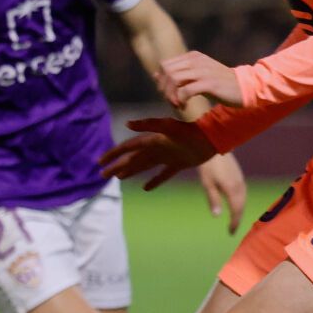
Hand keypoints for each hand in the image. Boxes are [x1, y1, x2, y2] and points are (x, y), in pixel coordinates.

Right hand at [98, 118, 215, 191]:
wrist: (212, 137)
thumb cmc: (190, 131)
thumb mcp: (168, 126)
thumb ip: (148, 124)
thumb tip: (127, 124)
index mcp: (152, 140)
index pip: (128, 148)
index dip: (113, 154)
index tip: (100, 162)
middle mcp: (157, 148)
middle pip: (133, 159)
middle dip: (117, 166)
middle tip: (103, 174)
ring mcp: (167, 156)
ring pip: (144, 166)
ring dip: (130, 171)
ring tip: (118, 178)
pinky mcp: (179, 164)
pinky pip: (163, 174)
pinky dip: (154, 181)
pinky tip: (146, 188)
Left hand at [157, 51, 243, 108]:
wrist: (246, 87)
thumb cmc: (220, 84)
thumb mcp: (197, 76)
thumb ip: (178, 74)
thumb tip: (155, 75)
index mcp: (193, 57)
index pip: (165, 65)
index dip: (161, 81)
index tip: (168, 94)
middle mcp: (197, 61)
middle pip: (166, 71)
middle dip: (164, 89)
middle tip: (171, 101)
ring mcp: (203, 71)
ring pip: (173, 79)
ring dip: (170, 95)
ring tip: (177, 105)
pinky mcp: (209, 83)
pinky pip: (185, 91)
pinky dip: (180, 101)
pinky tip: (184, 107)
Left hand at [196, 151, 246, 233]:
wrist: (215, 147)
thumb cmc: (208, 165)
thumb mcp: (207, 183)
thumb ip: (213, 199)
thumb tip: (216, 216)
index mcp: (231, 189)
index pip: (236, 211)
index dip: (234, 223)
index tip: (231, 233)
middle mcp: (239, 186)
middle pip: (241, 207)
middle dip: (237, 219)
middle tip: (232, 230)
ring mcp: (241, 181)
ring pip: (243, 200)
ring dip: (240, 211)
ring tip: (234, 220)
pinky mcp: (239, 177)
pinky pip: (243, 194)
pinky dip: (240, 203)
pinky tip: (236, 205)